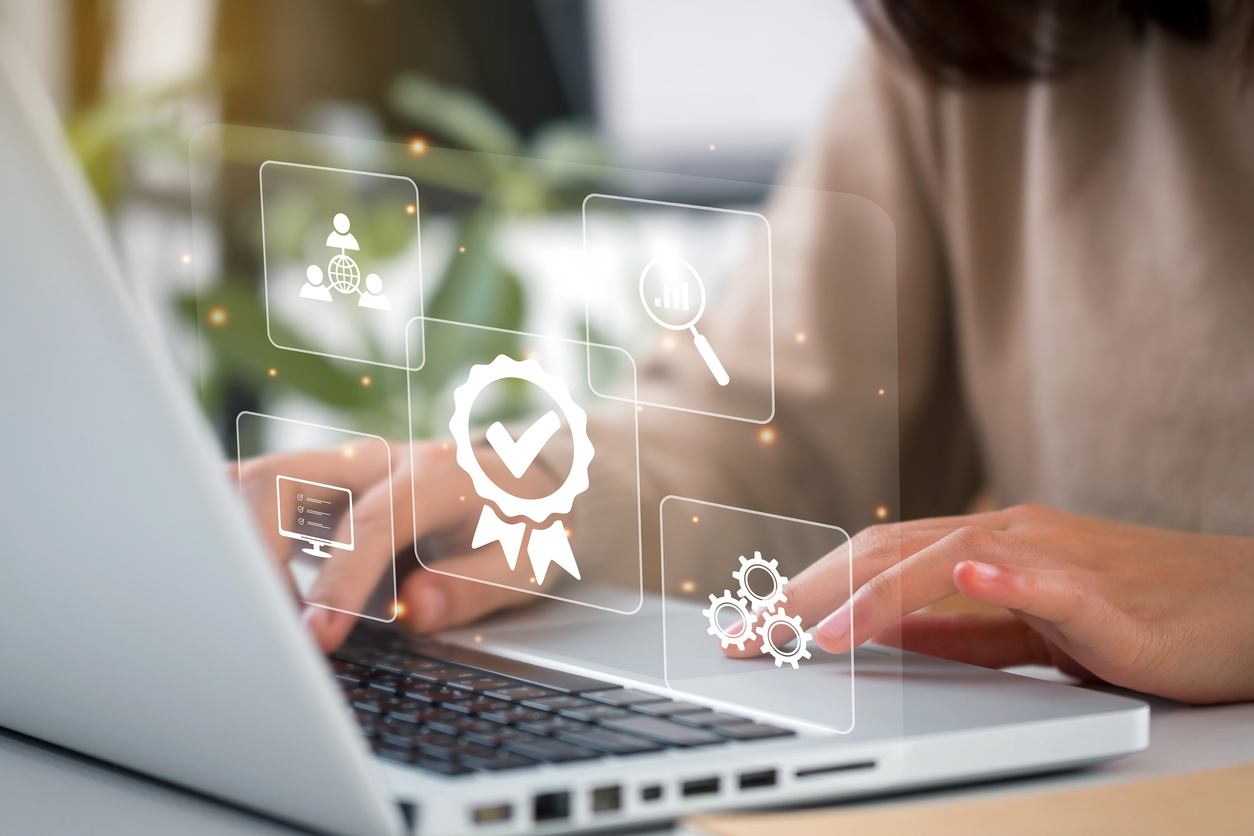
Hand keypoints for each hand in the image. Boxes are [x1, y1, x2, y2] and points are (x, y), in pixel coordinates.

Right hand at [233, 440, 558, 652]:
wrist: (521, 481)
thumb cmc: (520, 523)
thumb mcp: (524, 560)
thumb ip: (472, 585)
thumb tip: (415, 611)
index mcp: (434, 475)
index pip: (369, 523)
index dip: (338, 582)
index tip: (316, 638)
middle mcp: (375, 460)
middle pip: (283, 480)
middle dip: (257, 554)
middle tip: (271, 628)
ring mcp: (337, 466)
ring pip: (253, 481)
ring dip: (233, 542)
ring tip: (250, 612)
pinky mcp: (313, 484)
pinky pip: (251, 493)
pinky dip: (227, 529)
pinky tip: (227, 580)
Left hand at [725, 504, 1253, 703]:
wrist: (1247, 608)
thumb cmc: (1142, 617)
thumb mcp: (1029, 628)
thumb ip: (962, 630)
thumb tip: (884, 636)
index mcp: (983, 544)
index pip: (871, 559)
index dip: (803, 590)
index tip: (749, 628)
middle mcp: (1008, 536)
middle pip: (885, 553)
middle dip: (807, 596)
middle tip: (748, 637)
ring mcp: (1057, 557)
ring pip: (947, 561)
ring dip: (873, 597)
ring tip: (814, 634)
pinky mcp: (1109, 596)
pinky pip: (1051, 581)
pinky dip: (1004, 575)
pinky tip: (965, 572)